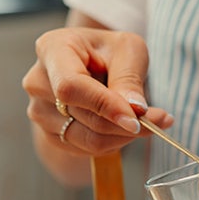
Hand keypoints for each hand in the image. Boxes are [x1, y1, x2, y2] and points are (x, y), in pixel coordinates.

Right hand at [22, 26, 173, 156]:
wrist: (92, 65)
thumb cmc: (108, 52)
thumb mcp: (127, 50)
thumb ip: (129, 78)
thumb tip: (135, 109)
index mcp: (52, 50)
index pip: (71, 86)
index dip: (104, 106)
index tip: (136, 119)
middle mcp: (38, 82)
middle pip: (82, 116)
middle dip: (125, 124)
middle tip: (160, 120)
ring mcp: (39, 111)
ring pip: (87, 139)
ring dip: (123, 136)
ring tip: (144, 121)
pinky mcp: (49, 134)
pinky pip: (86, 150)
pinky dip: (113, 143)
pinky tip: (123, 127)